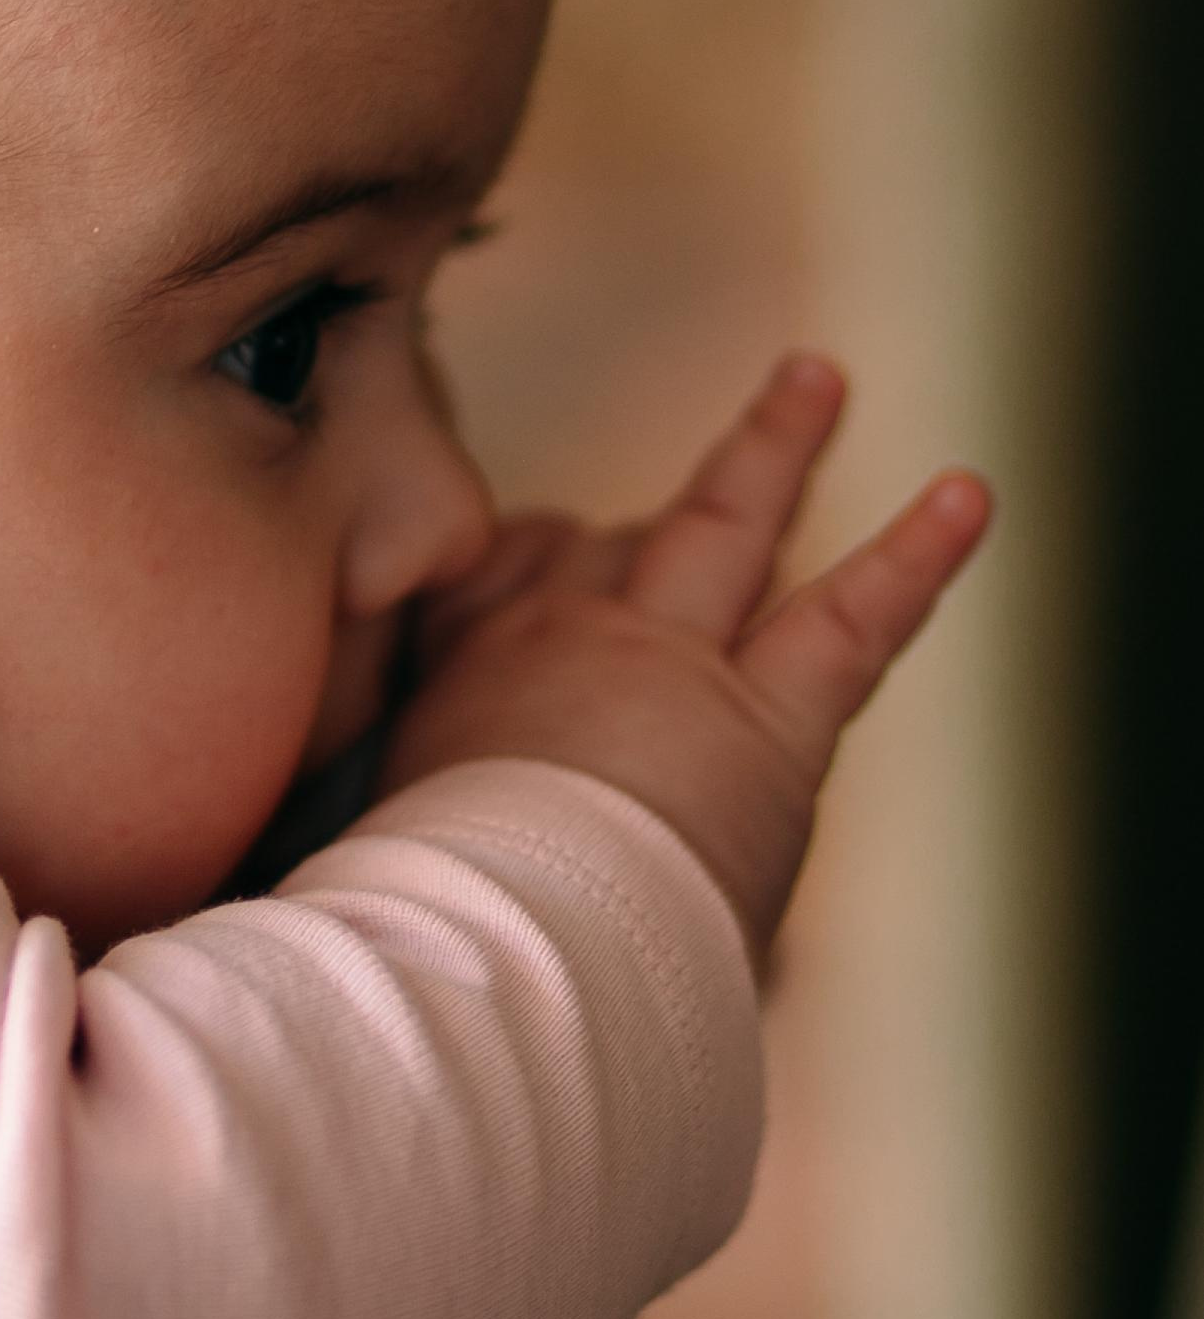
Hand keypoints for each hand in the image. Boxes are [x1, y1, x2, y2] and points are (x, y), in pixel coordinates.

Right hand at [379, 356, 988, 969]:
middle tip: (691, 442)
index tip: (544, 562)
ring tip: (817, 376)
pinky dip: (917, 556)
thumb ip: (380, 835)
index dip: (537, 564)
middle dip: (639, 500)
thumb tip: (351, 877)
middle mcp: (560, 636)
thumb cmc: (420, 927)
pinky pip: (853, 621)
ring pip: (726, 524)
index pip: (508, 573)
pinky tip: (967, 497)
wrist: (493, 941)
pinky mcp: (764, 719)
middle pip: (606, 540)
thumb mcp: (371, 850)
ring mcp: (667, 660)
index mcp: (462, 674)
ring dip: (774, 446)